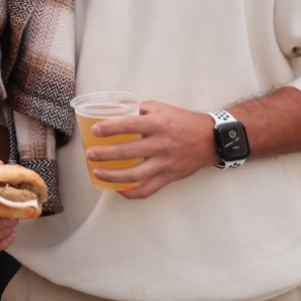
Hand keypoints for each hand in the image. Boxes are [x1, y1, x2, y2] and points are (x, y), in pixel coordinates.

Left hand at [87, 100, 216, 198]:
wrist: (211, 139)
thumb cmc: (182, 121)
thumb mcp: (160, 108)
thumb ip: (137, 108)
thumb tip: (112, 107)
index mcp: (158, 124)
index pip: (130, 125)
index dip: (110, 128)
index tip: (95, 131)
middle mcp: (161, 144)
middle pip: (128, 152)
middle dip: (105, 154)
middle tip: (90, 154)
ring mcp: (165, 162)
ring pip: (135, 174)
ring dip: (113, 176)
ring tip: (97, 172)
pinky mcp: (170, 176)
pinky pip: (148, 189)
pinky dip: (132, 192)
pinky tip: (118, 189)